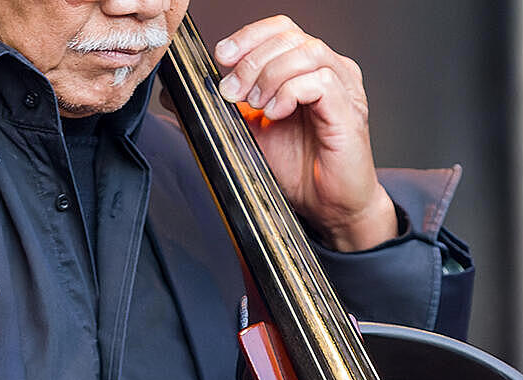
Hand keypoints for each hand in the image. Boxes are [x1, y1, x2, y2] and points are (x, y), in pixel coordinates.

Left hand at [214, 16, 395, 252]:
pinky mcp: (349, 110)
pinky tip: (277, 113)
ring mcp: (344, 88)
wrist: (328, 207)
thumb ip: (219, 109)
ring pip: (307, 52)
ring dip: (271, 74)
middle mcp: (330, 71)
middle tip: (232, 90)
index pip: (280, 29)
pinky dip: (291, 92)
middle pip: (290, 36)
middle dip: (252, 59)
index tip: (221, 57)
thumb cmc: (298, 169)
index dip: (249, 37)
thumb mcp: (248, 133)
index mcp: (308, 69)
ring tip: (256, 105)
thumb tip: (173, 95)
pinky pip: (321, 81)